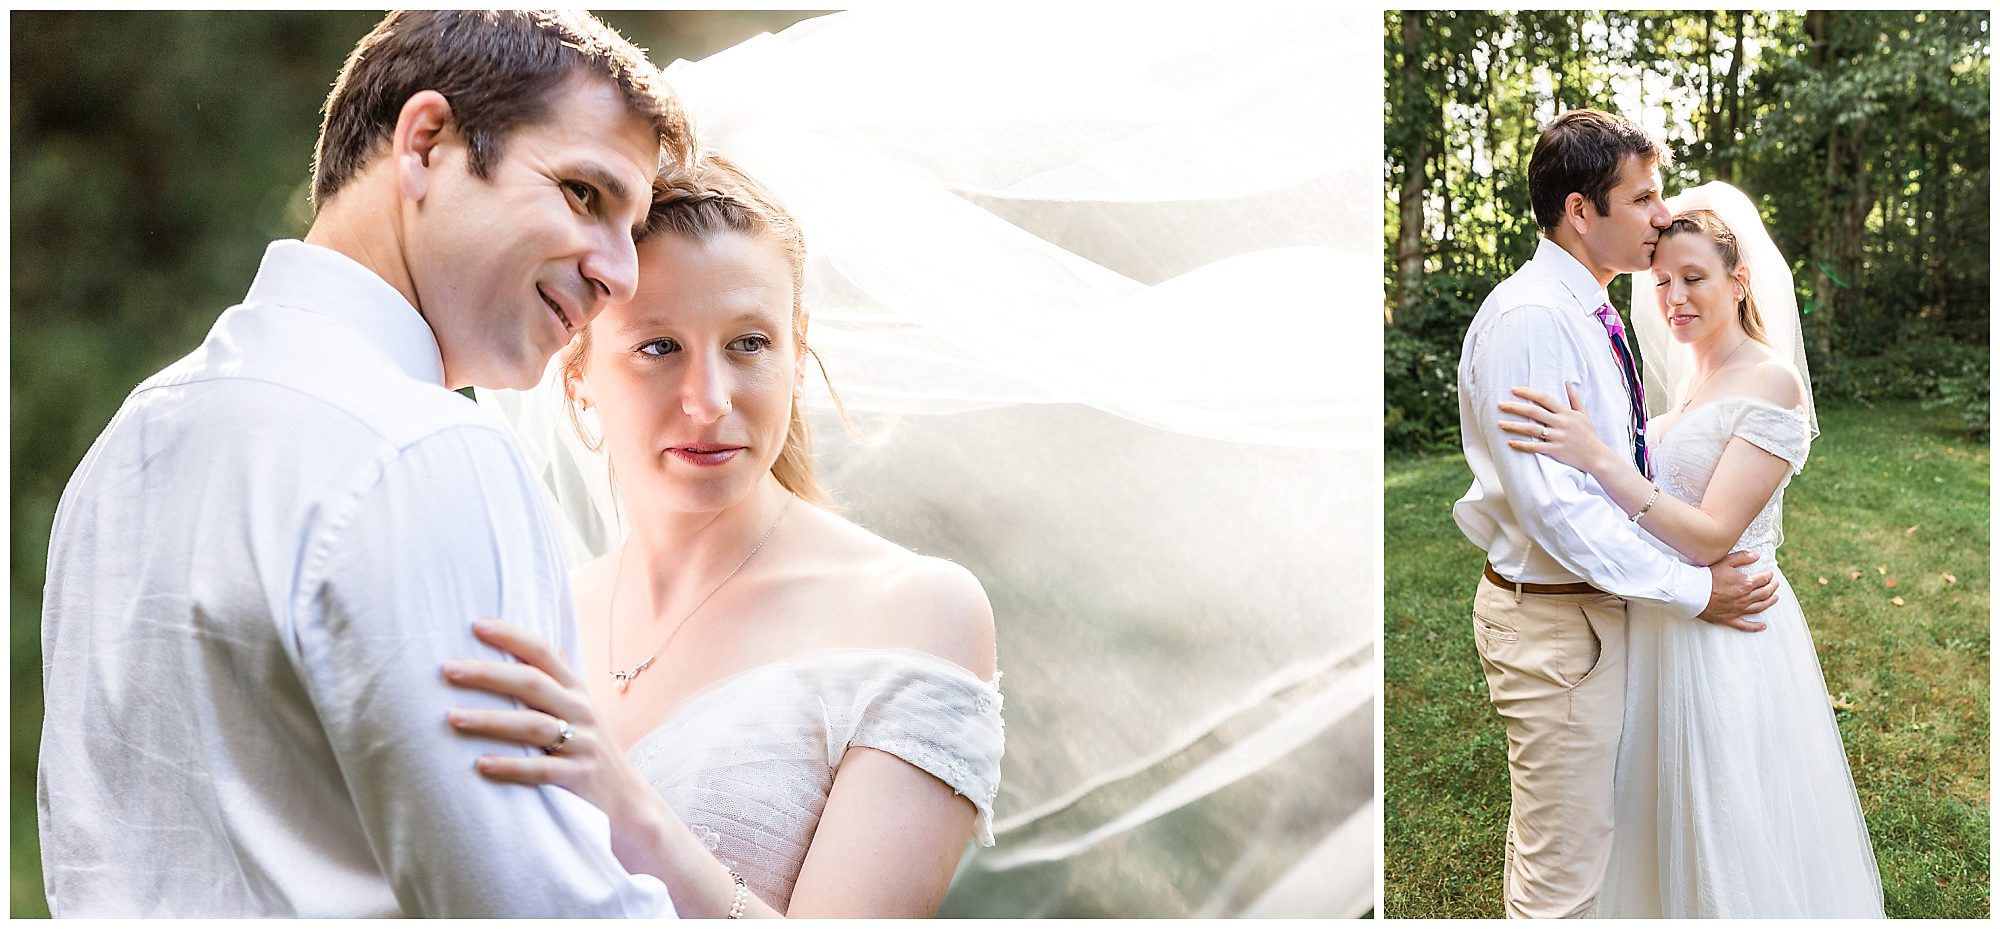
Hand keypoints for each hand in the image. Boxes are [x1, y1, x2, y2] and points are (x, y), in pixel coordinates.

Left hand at [443, 620, 669, 864]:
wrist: (626, 800)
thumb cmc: (587, 749)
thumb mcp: (577, 711)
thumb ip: (554, 683)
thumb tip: (526, 648)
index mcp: (576, 690)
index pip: (543, 652)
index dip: (512, 635)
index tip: (476, 624)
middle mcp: (581, 711)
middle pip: (532, 683)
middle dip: (489, 674)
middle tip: (448, 669)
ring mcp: (582, 744)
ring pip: (533, 726)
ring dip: (490, 721)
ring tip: (452, 717)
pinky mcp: (578, 777)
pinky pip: (541, 770)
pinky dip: (510, 767)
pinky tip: (480, 765)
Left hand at [1498, 384, 1614, 475]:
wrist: (1597, 456)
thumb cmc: (1589, 434)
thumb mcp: (1583, 414)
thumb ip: (1574, 398)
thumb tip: (1566, 382)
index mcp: (1565, 412)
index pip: (1544, 398)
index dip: (1528, 392)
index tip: (1513, 389)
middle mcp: (1561, 423)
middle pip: (1534, 412)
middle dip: (1515, 407)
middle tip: (1499, 404)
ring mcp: (1558, 437)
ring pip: (1532, 429)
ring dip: (1514, 426)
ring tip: (1499, 424)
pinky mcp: (1555, 450)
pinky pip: (1536, 447)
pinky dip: (1522, 445)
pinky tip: (1510, 443)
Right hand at [1696, 551, 1776, 631]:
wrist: (1692, 592)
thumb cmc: (1706, 576)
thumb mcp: (1724, 561)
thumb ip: (1742, 557)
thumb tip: (1756, 556)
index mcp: (1745, 584)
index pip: (1763, 579)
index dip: (1768, 575)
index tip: (1770, 573)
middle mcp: (1744, 598)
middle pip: (1764, 593)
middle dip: (1772, 587)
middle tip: (1775, 584)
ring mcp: (1738, 610)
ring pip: (1759, 607)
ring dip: (1769, 602)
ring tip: (1775, 598)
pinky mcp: (1729, 619)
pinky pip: (1745, 625)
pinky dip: (1755, 627)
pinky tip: (1762, 626)